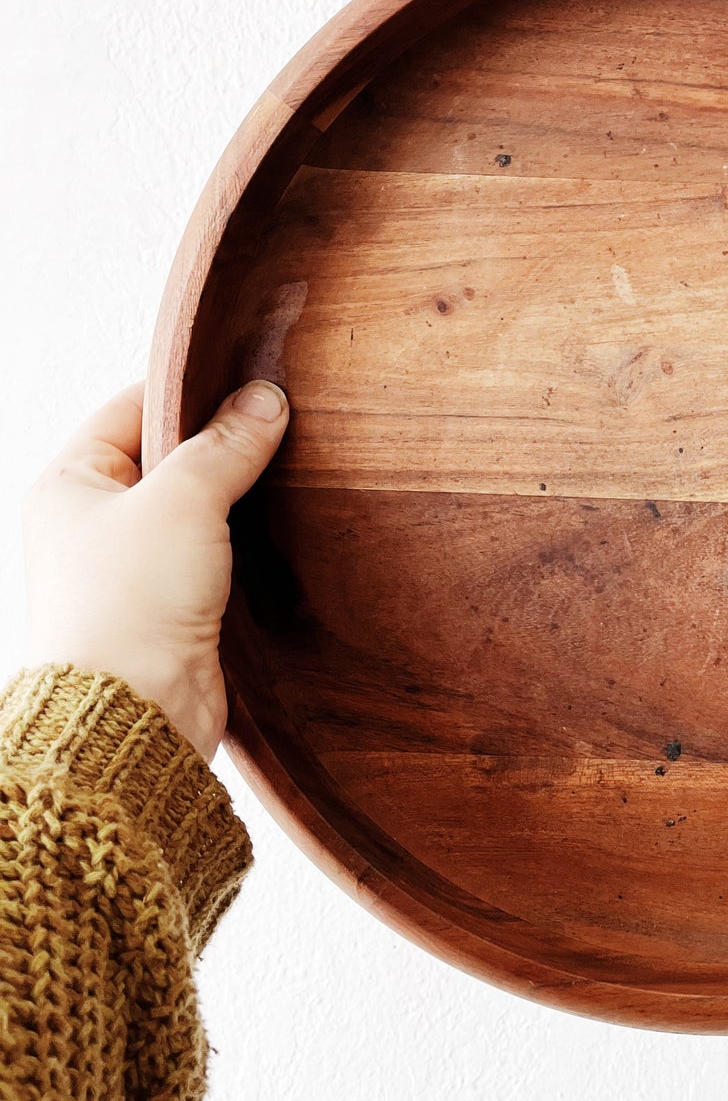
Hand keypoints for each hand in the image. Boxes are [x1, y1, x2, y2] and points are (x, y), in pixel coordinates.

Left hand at [23, 380, 289, 759]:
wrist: (137, 716)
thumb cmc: (127, 609)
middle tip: (277, 429)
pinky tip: (276, 536)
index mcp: (68, 484)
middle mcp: (90, 525)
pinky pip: (209, 560)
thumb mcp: (182, 502)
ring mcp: (129, 570)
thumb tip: (264, 402)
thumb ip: (226, 447)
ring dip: (234, 501)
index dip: (190, 393)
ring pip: (192, 512)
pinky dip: (240, 547)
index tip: (249, 384)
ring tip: (285, 478)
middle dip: (221, 448)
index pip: (130, 409)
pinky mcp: (167, 611)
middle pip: (166, 460)